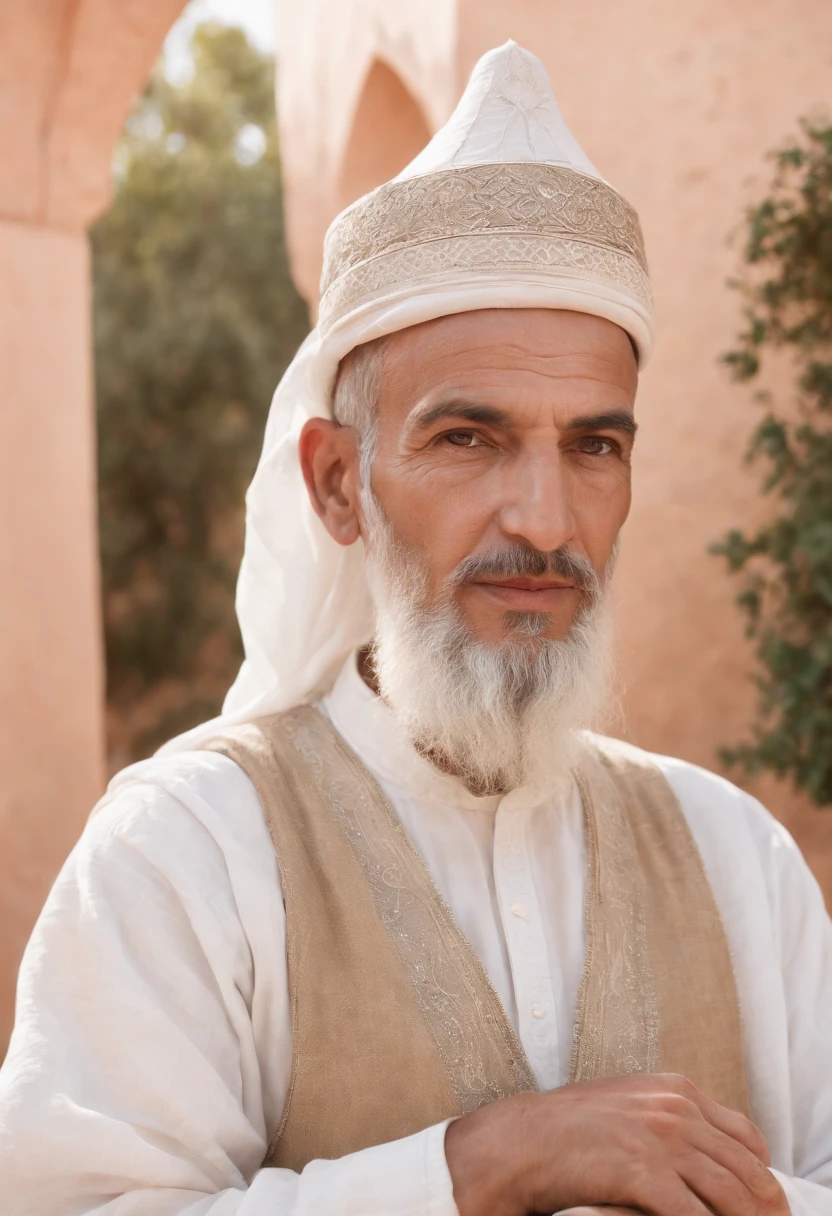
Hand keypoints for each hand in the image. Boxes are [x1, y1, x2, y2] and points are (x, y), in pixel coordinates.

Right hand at [444, 1072, 788, 1215]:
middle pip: (747, 1169)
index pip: (747, 1137)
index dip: (762, 1176)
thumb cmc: (567, 1131)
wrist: (517, 1141)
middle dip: (762, 1208)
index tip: (763, 1205)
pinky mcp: (643, 1172)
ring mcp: (661, 1138)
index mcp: (675, 1090)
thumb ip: (670, 1122)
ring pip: (732, 1196)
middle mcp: (675, 1108)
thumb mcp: (629, 1108)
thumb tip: (707, 1158)